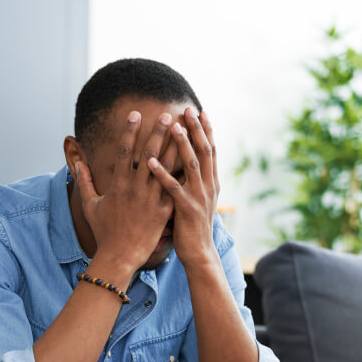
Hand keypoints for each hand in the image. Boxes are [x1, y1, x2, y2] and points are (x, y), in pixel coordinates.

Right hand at [73, 110, 174, 274]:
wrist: (119, 257)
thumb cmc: (104, 232)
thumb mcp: (90, 205)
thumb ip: (85, 182)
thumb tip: (77, 163)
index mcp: (118, 185)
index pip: (124, 152)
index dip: (130, 132)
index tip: (136, 114)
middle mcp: (136, 189)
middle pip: (149, 155)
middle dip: (159, 133)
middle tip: (168, 116)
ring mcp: (151, 200)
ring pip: (167, 169)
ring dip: (176, 148)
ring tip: (185, 133)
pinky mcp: (164, 211)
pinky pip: (176, 190)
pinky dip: (185, 175)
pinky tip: (195, 162)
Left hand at [148, 108, 219, 267]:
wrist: (199, 253)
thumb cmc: (193, 226)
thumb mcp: (198, 199)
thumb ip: (194, 180)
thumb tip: (189, 163)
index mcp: (211, 182)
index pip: (211, 150)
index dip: (206, 130)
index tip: (200, 111)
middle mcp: (208, 186)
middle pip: (204, 152)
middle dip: (196, 130)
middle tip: (188, 109)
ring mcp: (198, 197)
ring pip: (192, 165)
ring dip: (182, 145)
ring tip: (173, 127)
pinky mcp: (185, 209)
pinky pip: (172, 188)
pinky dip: (161, 174)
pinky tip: (150, 161)